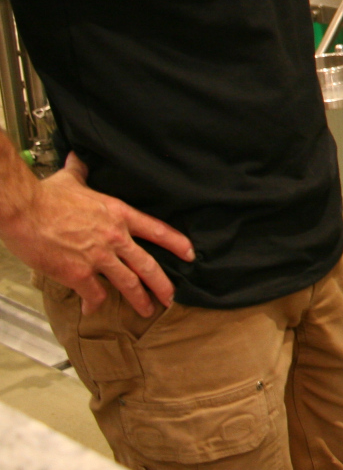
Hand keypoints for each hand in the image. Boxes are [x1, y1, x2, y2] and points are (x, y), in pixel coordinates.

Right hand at [0, 154, 194, 315]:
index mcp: (119, 214)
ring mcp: (98, 257)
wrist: (24, 210)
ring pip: (127, 283)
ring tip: (146, 310)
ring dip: (138, 299)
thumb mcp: (71, 179)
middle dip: (162, 284)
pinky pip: (93, 293)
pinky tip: (92, 309)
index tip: (190, 254)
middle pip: (147, 264)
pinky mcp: (78, 273)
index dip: (177, 243)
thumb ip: (81, 172)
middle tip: (171, 297)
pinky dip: (94, 303)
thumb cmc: (45, 195)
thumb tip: (79, 158)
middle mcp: (115, 237)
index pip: (157, 230)